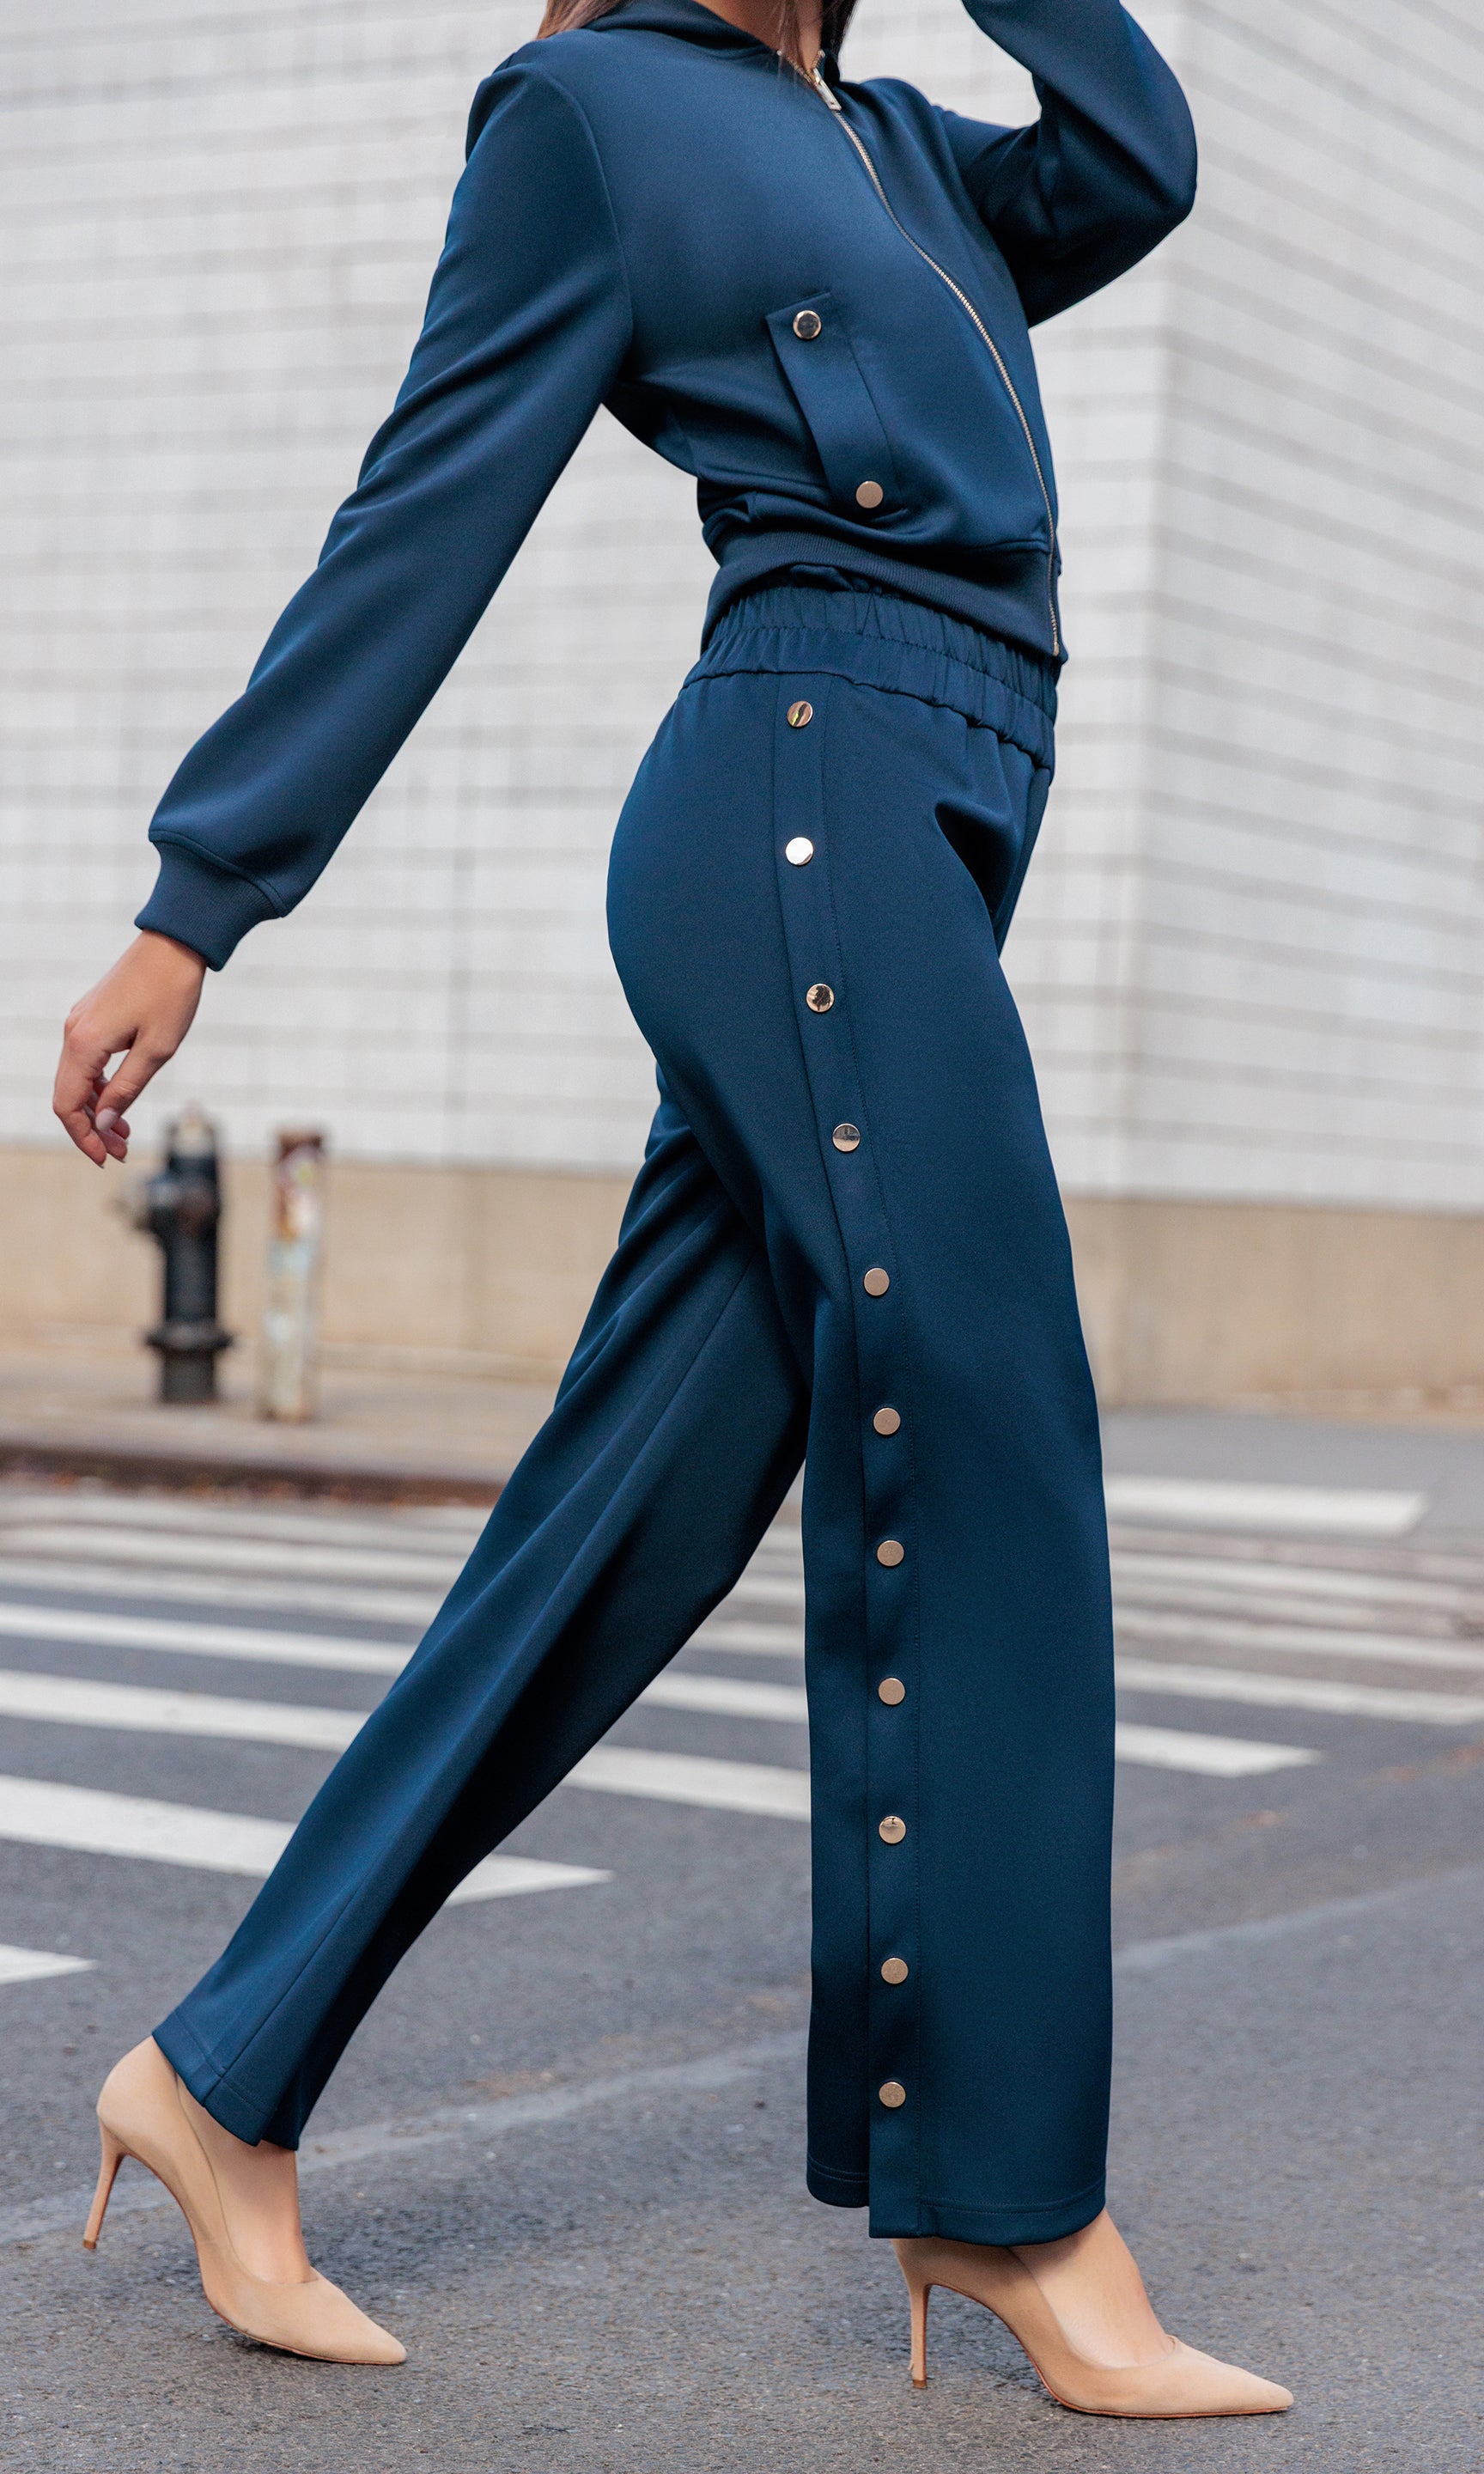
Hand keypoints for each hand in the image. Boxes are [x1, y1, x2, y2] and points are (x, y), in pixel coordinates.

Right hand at [53, 931, 206, 1166]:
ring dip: (97, 1109)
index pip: (68, 1105)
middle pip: (68, 1096)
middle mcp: (73, 1033)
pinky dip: (100, 1087)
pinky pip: (86, 1062)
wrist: (174, 945)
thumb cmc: (172, 995)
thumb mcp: (157, 1050)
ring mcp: (80, 1023)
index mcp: (84, 1043)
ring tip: (125, 1133)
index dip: (83, 1137)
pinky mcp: (92, 1017)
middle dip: (92, 1129)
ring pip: (77, 1080)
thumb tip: (104, 1124)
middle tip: (122, 1151)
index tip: (106, 1158)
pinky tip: (120, 1102)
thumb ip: (127, 1089)